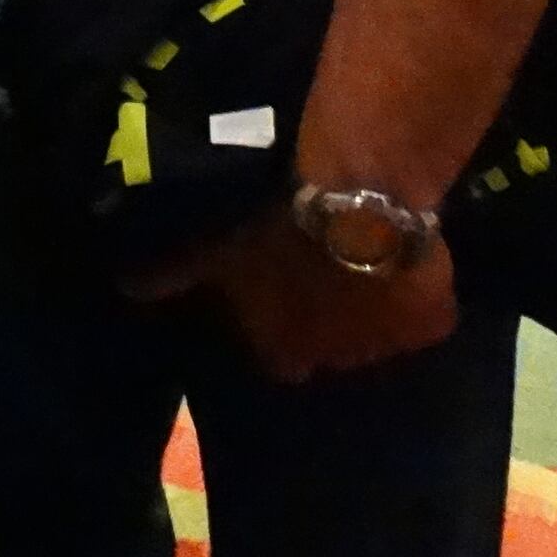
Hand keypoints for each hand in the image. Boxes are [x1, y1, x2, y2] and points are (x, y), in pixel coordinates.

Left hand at [136, 210, 460, 383]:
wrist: (357, 195)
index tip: (277, 293)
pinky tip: (411, 263)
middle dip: (324, 323)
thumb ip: (170, 275)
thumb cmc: (272, 221)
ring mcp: (385, 347)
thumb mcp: (208, 247)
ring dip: (367, 307)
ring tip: (365, 264)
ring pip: (375, 336)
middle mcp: (331, 361)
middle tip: (323, 277)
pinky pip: (426, 317)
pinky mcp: (430, 323)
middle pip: (326, 350)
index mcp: (279, 349)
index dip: (274, 323)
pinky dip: (420, 295)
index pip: (273, 353)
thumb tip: (126, 290)